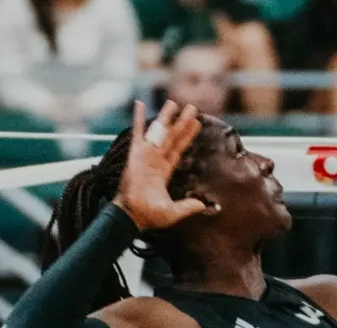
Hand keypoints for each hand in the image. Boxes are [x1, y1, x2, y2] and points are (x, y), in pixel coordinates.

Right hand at [114, 101, 208, 232]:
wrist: (132, 215)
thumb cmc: (149, 215)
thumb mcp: (174, 212)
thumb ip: (188, 206)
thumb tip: (204, 205)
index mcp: (164, 171)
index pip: (179, 149)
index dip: (188, 136)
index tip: (196, 123)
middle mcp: (156, 160)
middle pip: (172, 136)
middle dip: (182, 122)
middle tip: (192, 108)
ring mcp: (145, 155)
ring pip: (158, 132)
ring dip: (165, 117)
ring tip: (173, 103)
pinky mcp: (135, 154)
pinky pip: (137, 132)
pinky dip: (138, 118)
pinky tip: (139, 104)